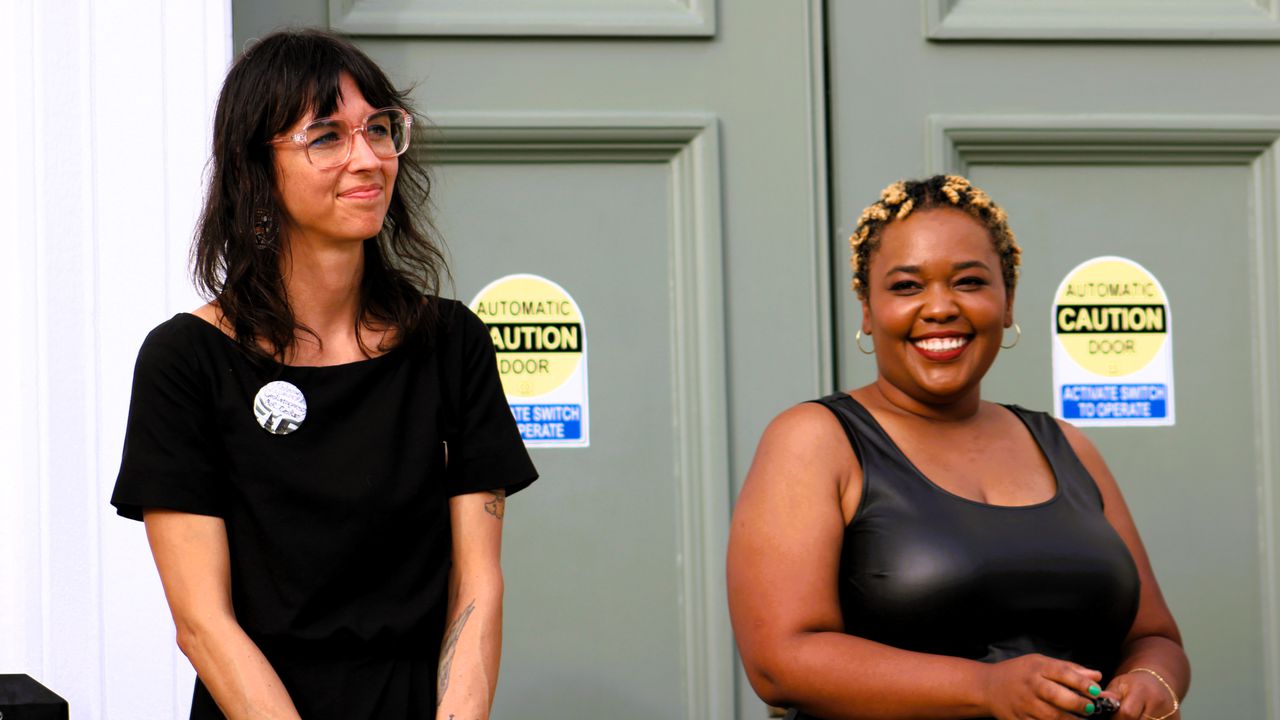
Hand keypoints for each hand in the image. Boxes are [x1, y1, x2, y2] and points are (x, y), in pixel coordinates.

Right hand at [982, 654, 1104, 719]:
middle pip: (1057, 696)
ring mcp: (1023, 704)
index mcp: (1036, 668)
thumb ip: (1068, 669)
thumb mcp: (1040, 663)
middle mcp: (1030, 685)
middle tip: (1091, 708)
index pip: (1062, 673)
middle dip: (1078, 704)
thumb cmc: (1019, 673)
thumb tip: (1096, 677)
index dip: (1081, 683)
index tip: (1097, 691)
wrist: (988, 687)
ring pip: (1051, 716)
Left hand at [1102, 670, 1177, 719]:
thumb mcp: (1119, 685)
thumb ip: (1109, 695)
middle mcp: (1159, 703)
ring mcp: (1170, 714)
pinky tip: (1141, 719)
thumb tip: (1096, 703)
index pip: (1127, 713)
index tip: (1112, 717)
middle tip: (1121, 718)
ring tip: (1130, 718)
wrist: (1158, 682)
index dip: (1117, 719)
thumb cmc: (1134, 685)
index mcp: (1142, 691)